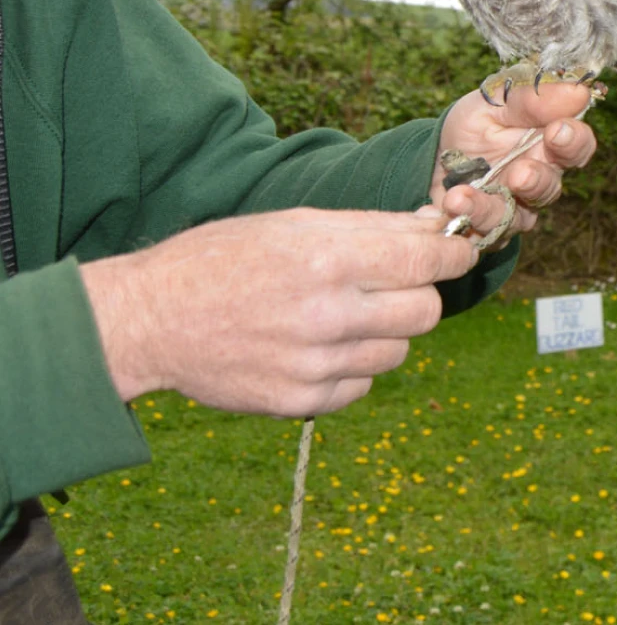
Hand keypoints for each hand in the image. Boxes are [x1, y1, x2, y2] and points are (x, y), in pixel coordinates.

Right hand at [80, 208, 479, 416]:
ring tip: (341, 316)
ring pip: (399, 352)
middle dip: (418, 295)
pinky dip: (352, 367)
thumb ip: (372, 228)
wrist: (151, 320)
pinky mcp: (301, 402)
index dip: (452, 255)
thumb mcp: (294, 224)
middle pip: (426, 312)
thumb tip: (438, 227)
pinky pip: (362, 385)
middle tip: (388, 286)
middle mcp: (327, 315)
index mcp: (328, 260)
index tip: (455, 253)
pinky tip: (316, 347)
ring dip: (385, 333)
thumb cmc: (223, 259)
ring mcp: (315, 365)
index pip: (428, 262)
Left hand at [431, 81, 599, 238]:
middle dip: (536, 181)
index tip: (558, 130)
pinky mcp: (490, 230)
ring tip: (461, 196)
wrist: (434, 159)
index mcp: (548, 144)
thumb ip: (530, 99)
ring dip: (489, 207)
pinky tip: (449, 203)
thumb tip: (578, 90)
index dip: (574, 141)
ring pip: (516, 217)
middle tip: (520, 174)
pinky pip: (484, 231)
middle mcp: (539, 180)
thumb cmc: (474, 126)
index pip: (577, 146)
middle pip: (550, 188)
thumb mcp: (493, 102)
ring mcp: (516, 209)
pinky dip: (465, 218)